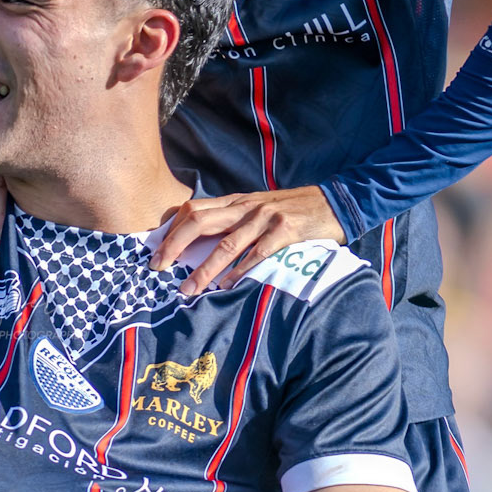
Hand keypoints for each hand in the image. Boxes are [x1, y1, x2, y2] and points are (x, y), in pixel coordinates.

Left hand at [149, 184, 345, 295]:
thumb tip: (201, 246)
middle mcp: (245, 206)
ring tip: (188, 289)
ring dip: (204, 269)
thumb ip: (233, 222)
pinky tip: (228, 286)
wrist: (336, 201)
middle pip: (199, 221)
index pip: (192, 209)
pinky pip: (258, 252)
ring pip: (226, 243)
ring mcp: (265, 217)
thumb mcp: (258, 210)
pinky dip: (241, 271)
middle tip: (158, 269)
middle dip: (174, 246)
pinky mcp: (286, 230)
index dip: (170, 230)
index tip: (155, 253)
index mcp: (235, 202)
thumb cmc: (293, 211)